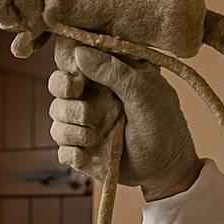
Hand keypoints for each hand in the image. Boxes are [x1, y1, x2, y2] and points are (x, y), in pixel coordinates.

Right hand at [48, 37, 200, 200]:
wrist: (166, 171)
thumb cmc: (163, 126)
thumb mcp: (144, 93)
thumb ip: (114, 72)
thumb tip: (79, 52)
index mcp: (109, 76)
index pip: (77, 59)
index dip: (70, 66)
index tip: (78, 80)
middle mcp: (93, 96)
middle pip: (58, 86)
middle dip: (64, 93)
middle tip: (79, 99)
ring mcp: (85, 124)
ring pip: (56, 118)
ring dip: (72, 128)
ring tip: (95, 136)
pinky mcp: (81, 150)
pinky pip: (61, 149)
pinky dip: (72, 152)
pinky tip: (88, 154)